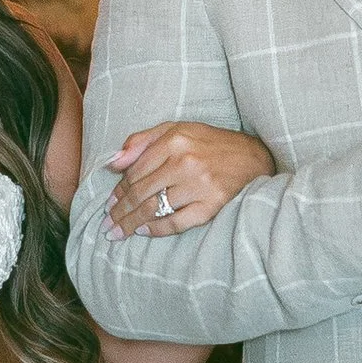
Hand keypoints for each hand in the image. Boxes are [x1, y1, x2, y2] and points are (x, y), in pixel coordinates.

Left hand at [106, 118, 277, 234]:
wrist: (254, 158)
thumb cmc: (211, 144)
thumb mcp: (177, 130)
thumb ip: (142, 141)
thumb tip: (112, 163)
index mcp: (174, 140)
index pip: (135, 171)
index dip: (118, 191)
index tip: (109, 204)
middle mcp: (185, 162)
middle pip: (140, 192)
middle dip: (120, 212)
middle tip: (107, 225)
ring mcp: (199, 185)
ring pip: (154, 208)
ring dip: (131, 223)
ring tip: (118, 232)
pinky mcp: (212, 205)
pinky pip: (176, 222)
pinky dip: (157, 229)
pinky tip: (144, 231)